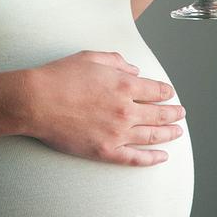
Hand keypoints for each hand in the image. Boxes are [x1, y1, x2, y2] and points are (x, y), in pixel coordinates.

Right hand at [25, 50, 185, 166]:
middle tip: (180, 113)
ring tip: (177, 132)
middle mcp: (126, 110)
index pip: (156, 90)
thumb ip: (117, 62)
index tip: (170, 93)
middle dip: (173, 113)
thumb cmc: (60, 76)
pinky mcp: (106, 151)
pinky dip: (152, 159)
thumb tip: (134, 70)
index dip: (166, 92)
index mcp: (124, 85)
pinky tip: (162, 156)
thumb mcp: (90, 57)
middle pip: (159, 114)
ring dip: (168, 134)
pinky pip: (135, 158)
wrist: (36, 101)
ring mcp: (117, 134)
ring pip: (152, 136)